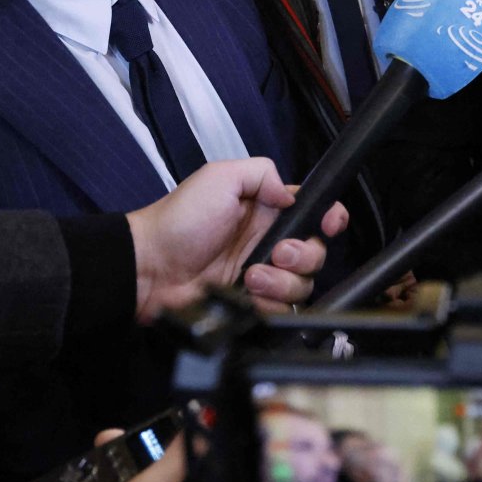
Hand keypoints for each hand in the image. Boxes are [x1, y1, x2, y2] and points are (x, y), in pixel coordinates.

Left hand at [126, 158, 348, 320]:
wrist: (150, 267)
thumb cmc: (179, 220)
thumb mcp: (220, 177)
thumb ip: (262, 173)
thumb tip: (291, 194)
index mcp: (268, 209)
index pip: (316, 211)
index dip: (331, 217)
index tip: (329, 223)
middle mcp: (270, 241)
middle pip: (317, 252)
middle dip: (304, 254)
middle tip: (277, 252)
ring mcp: (263, 274)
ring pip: (303, 284)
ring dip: (282, 281)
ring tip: (251, 275)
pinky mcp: (253, 302)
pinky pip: (282, 309)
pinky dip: (269, 302)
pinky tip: (246, 292)